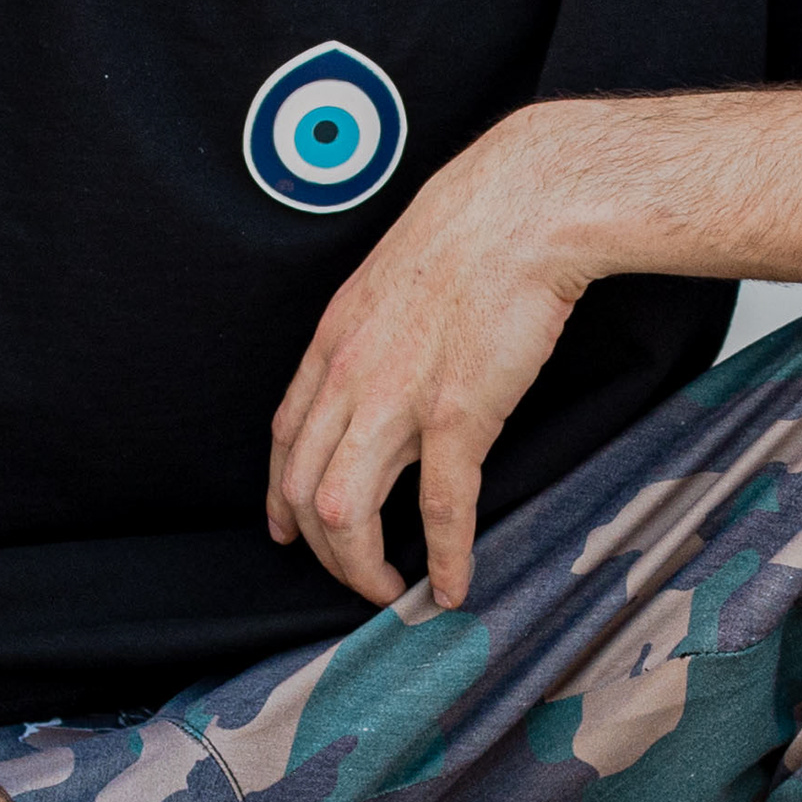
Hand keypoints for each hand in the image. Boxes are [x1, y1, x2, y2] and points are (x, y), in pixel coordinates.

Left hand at [268, 118, 585, 607]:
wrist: (521, 207)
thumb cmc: (471, 233)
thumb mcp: (389, 281)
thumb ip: (373, 334)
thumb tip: (383, 366)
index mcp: (332, 344)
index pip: (283, 441)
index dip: (281, 499)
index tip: (289, 532)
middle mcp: (348, 378)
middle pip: (304, 492)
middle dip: (323, 552)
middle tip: (356, 577)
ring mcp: (397, 400)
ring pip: (346, 514)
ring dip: (362, 569)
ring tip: (390, 594)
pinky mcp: (457, 415)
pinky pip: (438, 510)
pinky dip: (445, 559)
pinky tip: (453, 588)